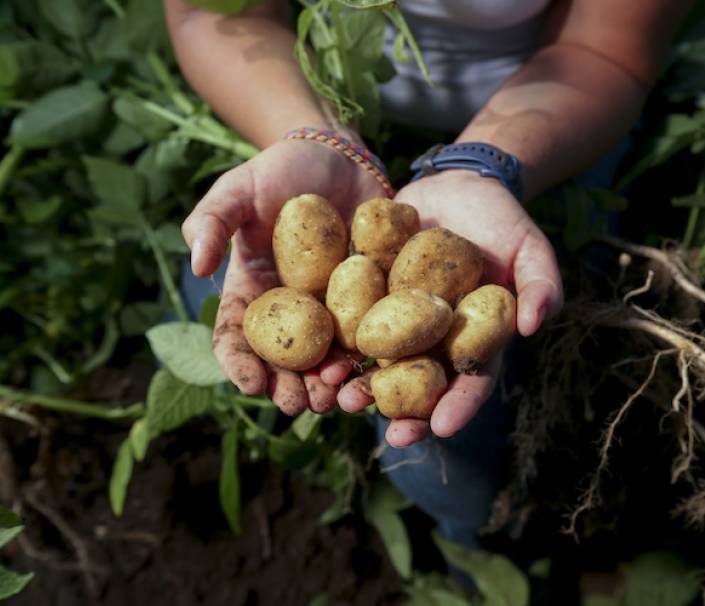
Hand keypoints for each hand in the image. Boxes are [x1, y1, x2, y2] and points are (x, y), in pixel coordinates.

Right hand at [182, 139, 384, 414]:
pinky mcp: (369, 299)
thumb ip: (211, 221)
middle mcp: (290, 310)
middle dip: (287, 388)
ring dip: (327, 383)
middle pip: (283, 361)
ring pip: (325, 358)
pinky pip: (368, 334)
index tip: (251, 384)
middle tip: (299, 404)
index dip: (240, 365)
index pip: (237, 338)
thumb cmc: (280, 171)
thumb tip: (197, 266)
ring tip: (334, 398)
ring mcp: (330, 308)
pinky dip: (368, 358)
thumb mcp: (237, 189)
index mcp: (252, 292)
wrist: (338, 157)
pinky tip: (372, 372)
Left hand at [338, 170, 562, 446]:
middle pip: (421, 384)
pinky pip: (353, 322)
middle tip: (390, 434)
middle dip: (405, 413)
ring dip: (363, 387)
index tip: (441, 428)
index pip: (471, 379)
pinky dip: (338, 343)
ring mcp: (400, 319)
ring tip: (343, 402)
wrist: (456, 184)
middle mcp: (435, 337)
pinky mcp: (370, 294)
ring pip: (380, 362)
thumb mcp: (530, 247)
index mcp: (474, 336)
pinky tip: (320, 358)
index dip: (459, 405)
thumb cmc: (501, 219)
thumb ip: (541, 283)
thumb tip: (537, 325)